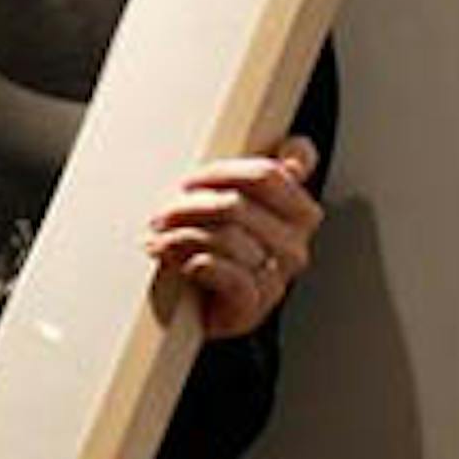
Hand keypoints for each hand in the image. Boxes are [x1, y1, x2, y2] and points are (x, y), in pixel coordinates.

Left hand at [144, 136, 322, 339]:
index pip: (268, 175)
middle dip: (190, 207)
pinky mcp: (255, 305)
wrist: (200, 311)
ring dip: (183, 237)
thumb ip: (269, 173)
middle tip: (162, 215)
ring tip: (160, 240)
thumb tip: (296, 146)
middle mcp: (294, 243)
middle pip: (236, 205)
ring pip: (228, 238)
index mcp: (298, 213)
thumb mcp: (237, 203)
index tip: (191, 181)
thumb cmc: (216, 253)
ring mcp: (278, 275)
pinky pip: (231, 276)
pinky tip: (183, 264)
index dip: (223, 172)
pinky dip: (198, 265)